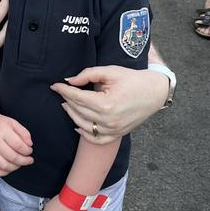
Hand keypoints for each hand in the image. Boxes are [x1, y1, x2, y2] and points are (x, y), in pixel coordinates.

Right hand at [0, 113, 32, 175]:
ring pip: (4, 165)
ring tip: (20, 164)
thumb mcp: (14, 123)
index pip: (18, 145)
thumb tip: (29, 144)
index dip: (27, 150)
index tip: (29, 150)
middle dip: (24, 161)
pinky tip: (9, 168)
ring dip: (15, 167)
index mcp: (3, 131)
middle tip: (29, 160)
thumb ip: (24, 132)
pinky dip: (3, 172)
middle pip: (12, 157)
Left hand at [51, 65, 168, 142]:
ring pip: (83, 125)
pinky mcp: (117, 134)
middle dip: (67, 100)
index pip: (78, 97)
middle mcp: (108, 120)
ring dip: (72, 115)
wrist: (154, 92)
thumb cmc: (133, 79)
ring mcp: (113, 130)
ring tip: (66, 104)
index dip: (64, 90)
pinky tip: (77, 125)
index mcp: (107, 104)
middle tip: (60, 91)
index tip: (55, 85)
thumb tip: (69, 80)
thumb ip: (88, 74)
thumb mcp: (110, 71)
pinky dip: (85, 134)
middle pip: (78, 111)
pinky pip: (96, 139)